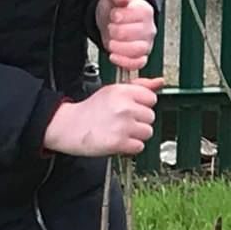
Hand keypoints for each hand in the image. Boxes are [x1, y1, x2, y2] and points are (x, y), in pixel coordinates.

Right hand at [43, 77, 162, 156]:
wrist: (70, 127)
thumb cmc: (92, 110)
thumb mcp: (114, 91)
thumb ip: (139, 86)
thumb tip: (159, 82)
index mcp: (122, 91)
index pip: (151, 97)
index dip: (143, 104)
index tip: (132, 107)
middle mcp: (124, 107)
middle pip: (151, 116)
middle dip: (139, 120)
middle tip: (123, 121)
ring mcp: (122, 125)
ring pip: (147, 132)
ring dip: (136, 135)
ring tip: (121, 131)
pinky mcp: (119, 142)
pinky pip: (139, 146)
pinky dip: (130, 147)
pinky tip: (119, 140)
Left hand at [95, 0, 155, 72]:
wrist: (111, 21)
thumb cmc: (114, 9)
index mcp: (145, 11)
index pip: (140, 15)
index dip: (123, 16)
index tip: (114, 15)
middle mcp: (149, 28)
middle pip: (138, 33)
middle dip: (118, 32)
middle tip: (110, 28)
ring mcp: (146, 44)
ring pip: (139, 50)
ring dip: (120, 47)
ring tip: (110, 42)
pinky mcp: (141, 57)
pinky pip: (138, 63)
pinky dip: (125, 62)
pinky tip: (113, 56)